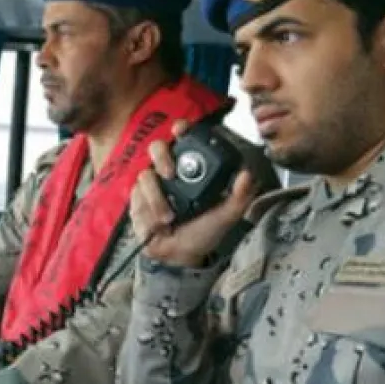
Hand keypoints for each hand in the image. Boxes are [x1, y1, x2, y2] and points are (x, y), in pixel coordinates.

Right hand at [130, 119, 258, 266]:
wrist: (181, 255)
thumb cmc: (203, 231)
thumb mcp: (226, 214)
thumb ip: (239, 195)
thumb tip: (248, 175)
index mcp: (191, 168)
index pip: (183, 140)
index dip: (180, 129)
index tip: (181, 130)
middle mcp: (169, 171)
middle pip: (156, 148)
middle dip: (161, 157)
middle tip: (169, 174)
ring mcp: (151, 185)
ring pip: (145, 176)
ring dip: (156, 198)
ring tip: (168, 217)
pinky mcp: (137, 199)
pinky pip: (136, 197)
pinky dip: (148, 211)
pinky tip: (158, 223)